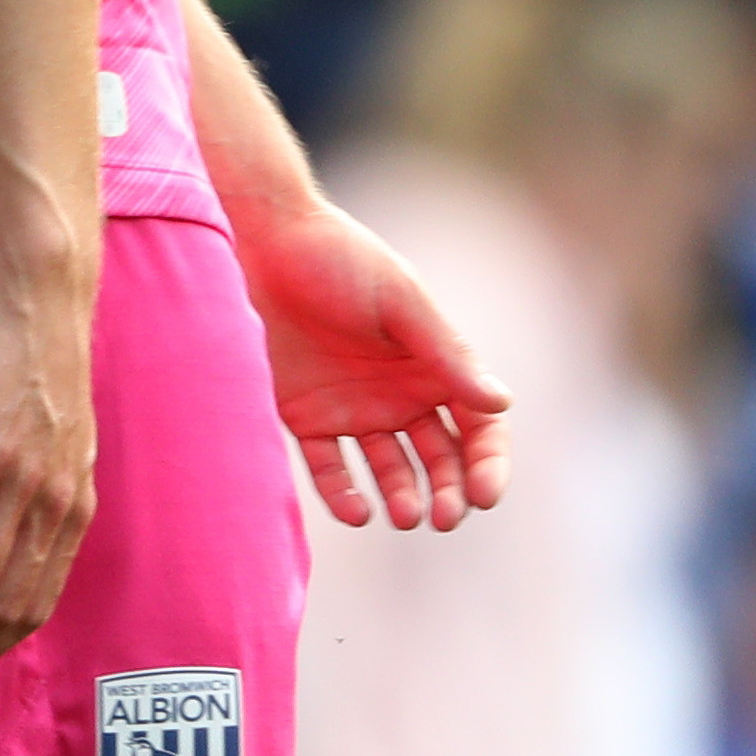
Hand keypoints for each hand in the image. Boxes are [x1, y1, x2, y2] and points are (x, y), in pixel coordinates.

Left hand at [241, 196, 509, 529]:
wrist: (254, 239)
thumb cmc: (334, 257)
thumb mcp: (397, 299)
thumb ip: (445, 352)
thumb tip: (500, 402)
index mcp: (433, 366)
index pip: (478, 428)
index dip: (487, 464)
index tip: (483, 494)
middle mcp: (399, 394)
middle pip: (440, 458)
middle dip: (449, 492)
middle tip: (444, 517)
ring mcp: (353, 407)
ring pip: (391, 470)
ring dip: (404, 496)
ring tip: (405, 514)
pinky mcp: (305, 414)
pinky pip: (331, 467)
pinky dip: (345, 494)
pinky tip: (358, 510)